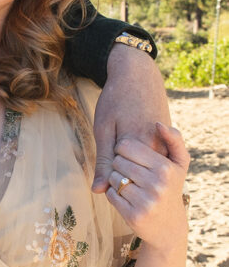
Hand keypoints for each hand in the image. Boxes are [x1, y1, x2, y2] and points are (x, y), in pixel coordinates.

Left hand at [92, 44, 170, 192]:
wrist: (139, 75)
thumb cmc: (116, 99)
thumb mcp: (103, 129)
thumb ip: (103, 161)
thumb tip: (97, 191)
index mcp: (140, 145)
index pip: (118, 177)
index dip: (108, 166)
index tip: (110, 143)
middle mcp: (157, 149)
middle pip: (131, 178)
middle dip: (119, 168)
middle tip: (119, 137)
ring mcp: (165, 146)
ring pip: (141, 173)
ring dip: (130, 165)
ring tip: (127, 136)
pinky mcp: (169, 144)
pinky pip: (151, 165)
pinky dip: (141, 160)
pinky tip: (136, 141)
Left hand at [106, 123, 189, 250]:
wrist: (169, 226)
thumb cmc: (171, 187)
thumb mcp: (179, 163)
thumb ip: (174, 139)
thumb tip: (158, 123)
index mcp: (166, 168)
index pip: (126, 146)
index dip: (123, 148)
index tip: (131, 155)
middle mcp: (157, 184)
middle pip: (117, 161)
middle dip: (119, 164)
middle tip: (131, 172)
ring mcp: (145, 201)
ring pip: (111, 178)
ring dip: (115, 179)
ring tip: (130, 184)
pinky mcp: (133, 215)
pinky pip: (109, 194)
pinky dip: (113, 194)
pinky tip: (126, 197)